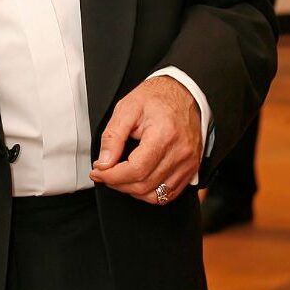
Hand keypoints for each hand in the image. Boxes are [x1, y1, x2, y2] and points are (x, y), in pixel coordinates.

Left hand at [89, 76, 201, 204]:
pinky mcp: (192, 169)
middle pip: (144, 185)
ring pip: (157, 195)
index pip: (136, 170)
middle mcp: (181, 153)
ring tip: (118, 177)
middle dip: (117, 184)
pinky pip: (170, 193)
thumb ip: (112, 137)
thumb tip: (104, 163)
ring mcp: (189, 163)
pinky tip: (136, 180)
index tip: (97, 171)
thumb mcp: (126, 108)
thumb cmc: (156, 98)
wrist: (184, 93)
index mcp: (164, 135)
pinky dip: (150, 193)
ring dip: (132, 190)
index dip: (111, 176)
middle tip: (102, 173)